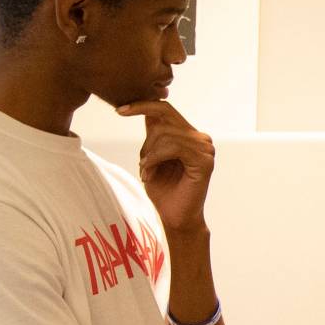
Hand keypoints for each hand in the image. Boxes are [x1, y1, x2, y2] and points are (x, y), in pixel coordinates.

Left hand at [118, 100, 215, 235]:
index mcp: (189, 135)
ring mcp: (205, 148)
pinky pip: (173, 147)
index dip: (142, 105)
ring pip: (166, 133)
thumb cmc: (163, 191)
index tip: (119, 110)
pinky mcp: (205, 161)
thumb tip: (144, 107)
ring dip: (149, 154)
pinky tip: (150, 173)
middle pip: (164, 117)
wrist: (174, 219)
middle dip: (146, 139)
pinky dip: (155, 159)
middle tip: (142, 164)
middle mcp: (200, 138)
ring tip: (146, 173)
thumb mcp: (151, 156)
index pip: (165, 109)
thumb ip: (153, 134)